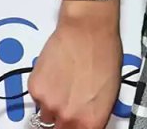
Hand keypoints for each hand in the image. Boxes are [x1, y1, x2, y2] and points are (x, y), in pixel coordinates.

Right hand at [27, 0, 123, 128]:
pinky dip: (46, 90)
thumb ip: (95, 114)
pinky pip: (38, 99)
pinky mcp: (35, 89)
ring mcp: (49, 104)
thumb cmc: (104, 52)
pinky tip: (58, 73)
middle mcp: (68, 117)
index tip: (79, 123)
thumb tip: (89, 123)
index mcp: (91, 119)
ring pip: (47, 116)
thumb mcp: (110, 90)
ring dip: (54, 106)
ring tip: (67, 83)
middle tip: (71, 104)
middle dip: (66, 121)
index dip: (79, 128)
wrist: (87, 28)